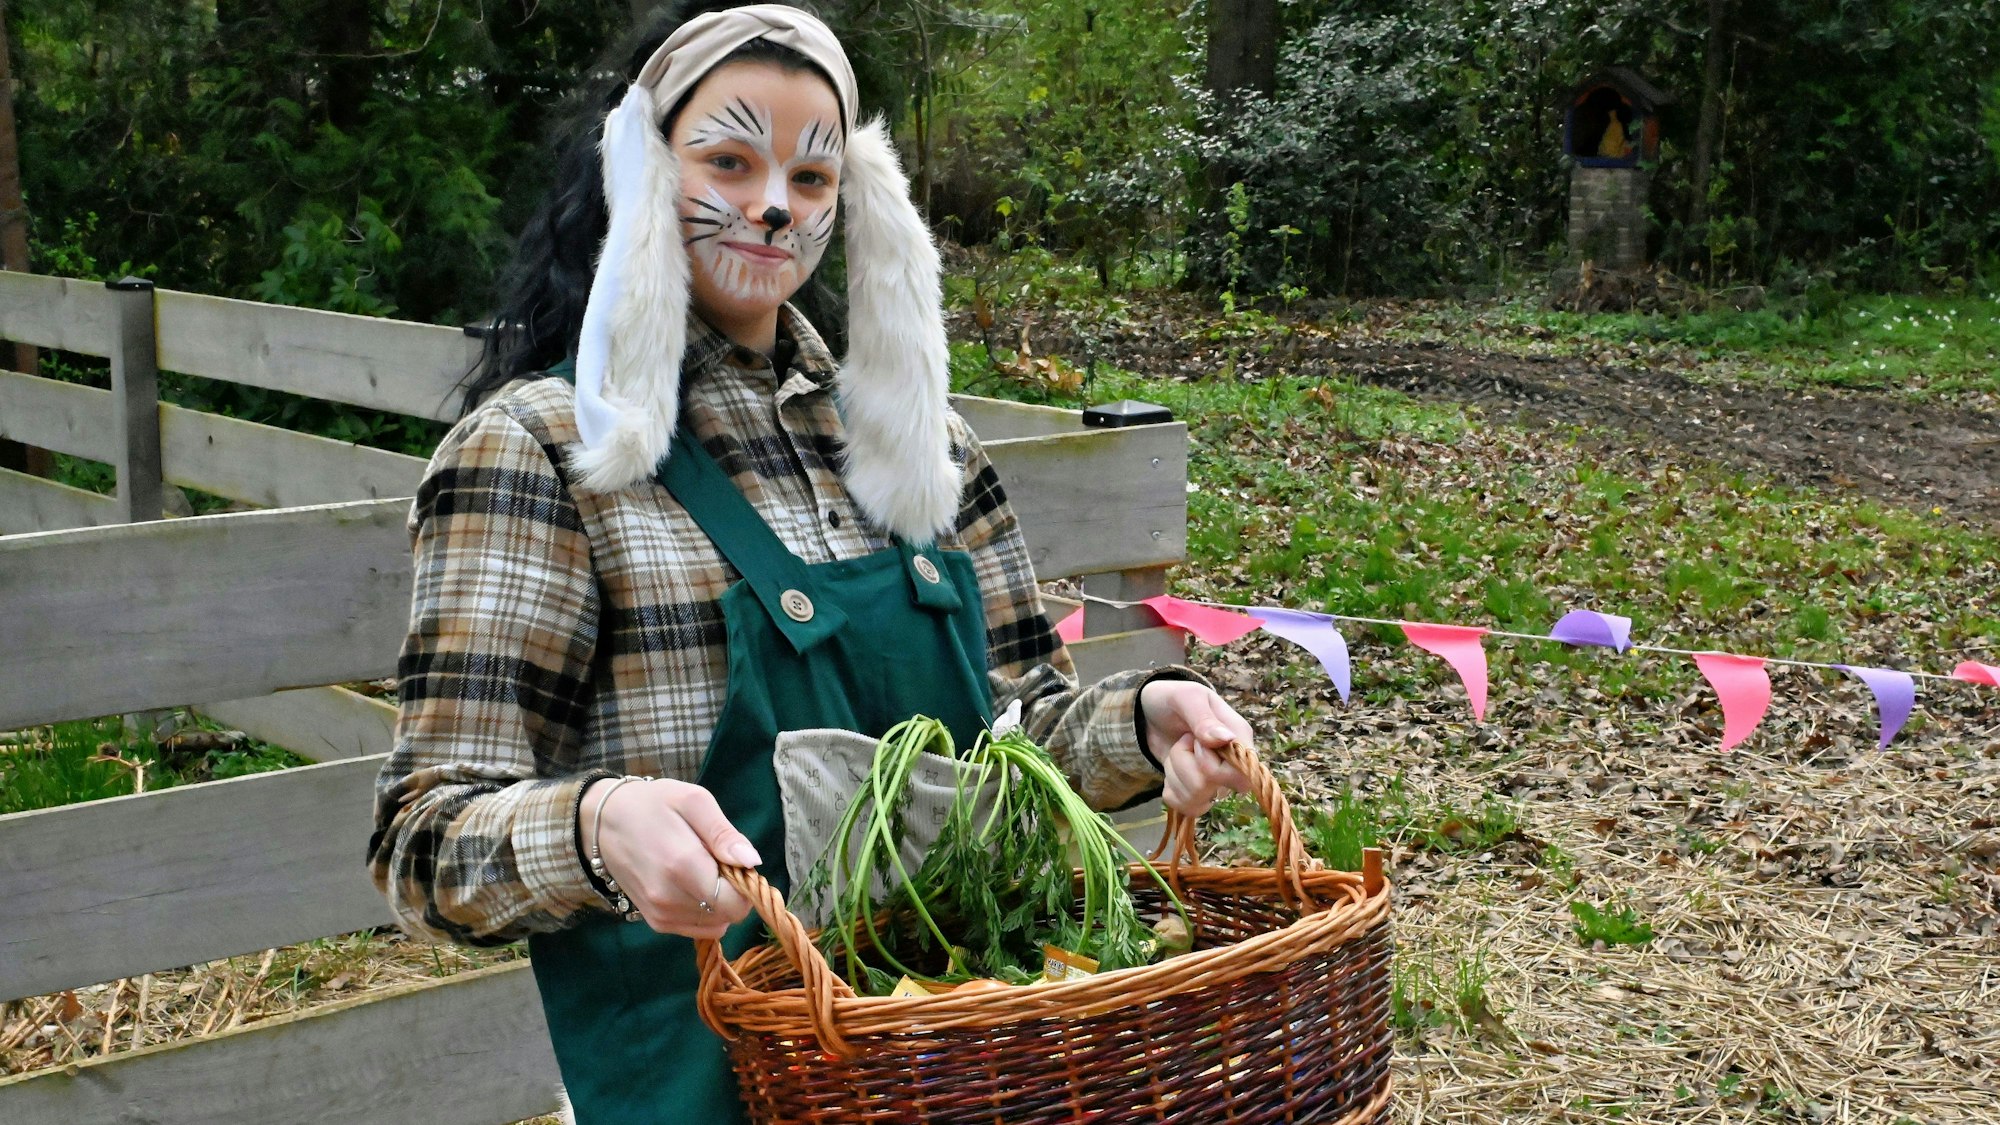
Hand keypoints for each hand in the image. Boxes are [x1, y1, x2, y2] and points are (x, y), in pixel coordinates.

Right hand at [582, 777, 760, 938]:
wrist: (603, 821)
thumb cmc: (653, 804)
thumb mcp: (693, 801)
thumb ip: (723, 834)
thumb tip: (752, 861)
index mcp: (683, 867)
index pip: (737, 903)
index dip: (747, 885)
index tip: (736, 862)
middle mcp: (670, 900)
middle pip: (729, 915)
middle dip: (734, 892)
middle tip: (717, 862)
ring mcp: (660, 915)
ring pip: (716, 925)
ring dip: (719, 902)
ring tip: (701, 871)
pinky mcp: (655, 922)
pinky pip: (698, 928)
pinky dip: (704, 911)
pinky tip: (691, 884)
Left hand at [1138, 679, 1254, 814]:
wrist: (1150, 712)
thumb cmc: (1173, 699)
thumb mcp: (1186, 698)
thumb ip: (1204, 718)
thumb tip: (1225, 739)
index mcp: (1239, 738)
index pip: (1243, 773)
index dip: (1212, 764)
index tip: (1196, 741)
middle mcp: (1232, 764)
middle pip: (1217, 789)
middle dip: (1186, 764)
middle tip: (1182, 740)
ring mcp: (1215, 782)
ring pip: (1198, 799)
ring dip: (1175, 773)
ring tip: (1176, 749)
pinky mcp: (1196, 793)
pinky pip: (1186, 807)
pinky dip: (1171, 789)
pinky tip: (1171, 769)